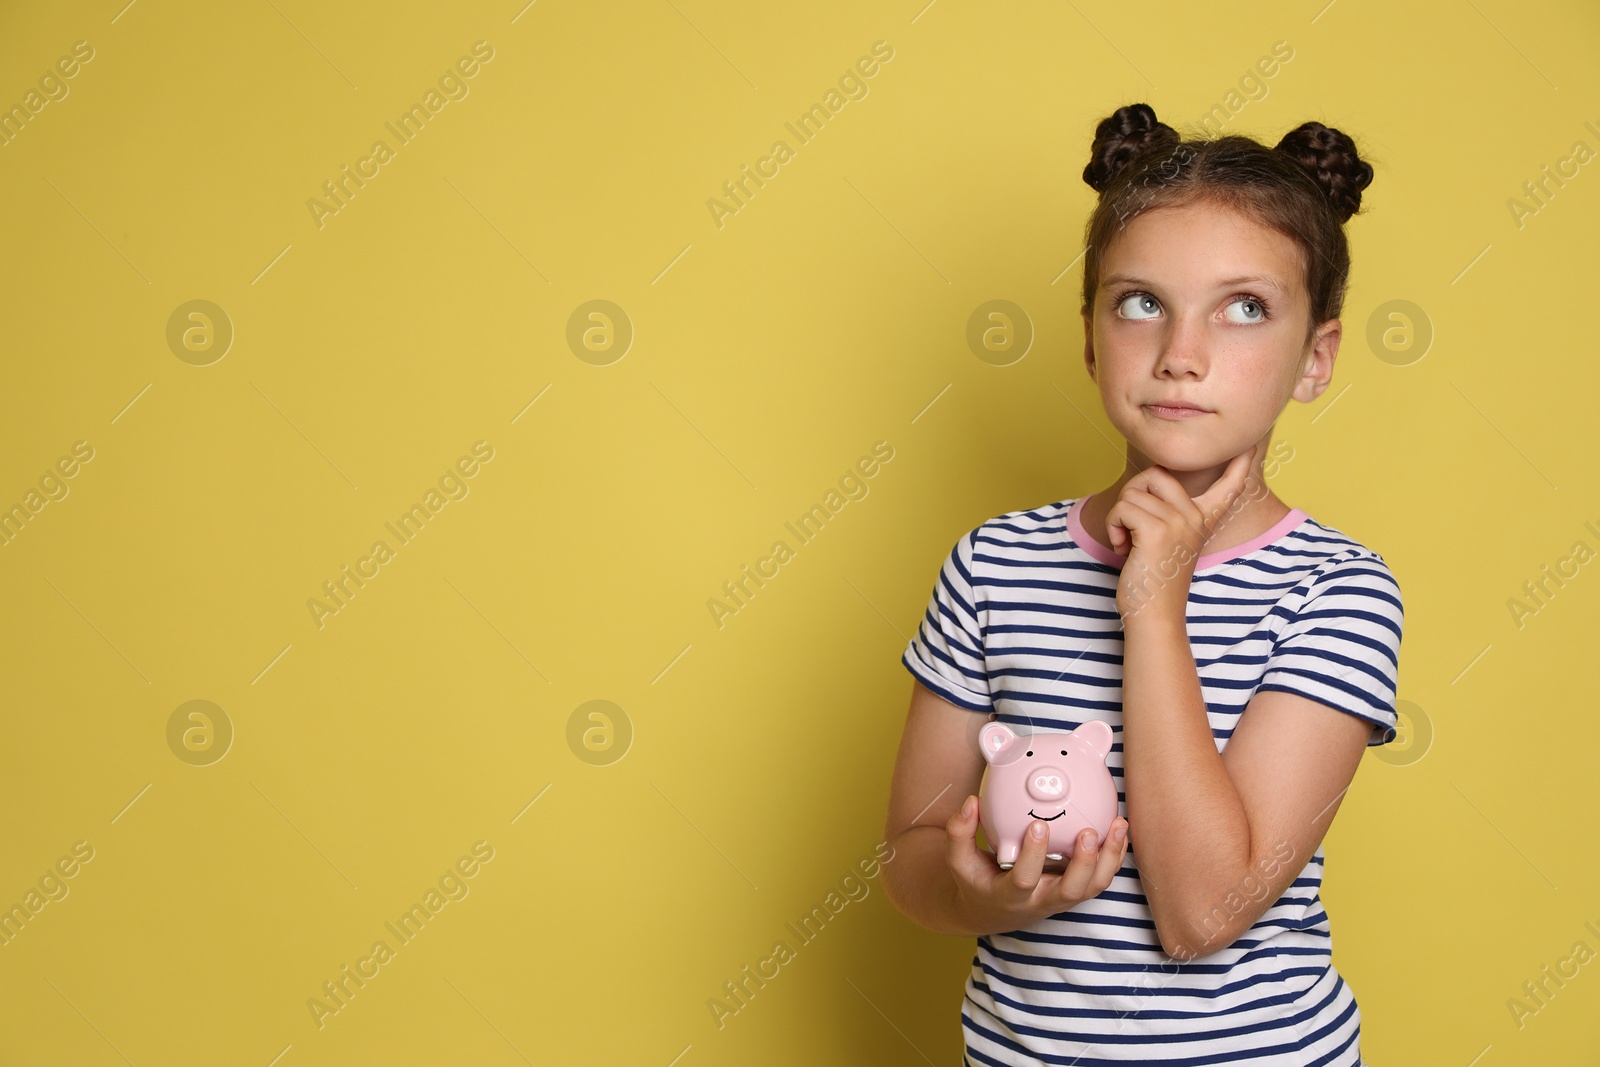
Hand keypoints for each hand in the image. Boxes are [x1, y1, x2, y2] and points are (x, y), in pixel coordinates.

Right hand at [944, 794, 1129, 933]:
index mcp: (1010, 896)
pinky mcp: (1075, 891)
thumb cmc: (976, 881)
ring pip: (1093, 887)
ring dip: (1110, 858)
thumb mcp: (959, 862)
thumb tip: (971, 802)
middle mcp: (1040, 901)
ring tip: (1119, 825)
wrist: (992, 910)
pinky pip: (1100, 878)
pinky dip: (1114, 856)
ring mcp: (1061, 898)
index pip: (1023, 880)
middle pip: (1070, 891)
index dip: (1033, 856)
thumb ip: (959, 833)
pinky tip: (1121, 829)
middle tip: (1088, 832)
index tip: (1037, 825)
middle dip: (1083, 863)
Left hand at [1105, 440, 1265, 623]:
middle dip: (1132, 495)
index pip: (1229, 484)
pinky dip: (1113, 526)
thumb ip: (1167, 514)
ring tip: (1129, 543)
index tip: (1252, 443)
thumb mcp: (1167, 541)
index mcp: (1204, 519)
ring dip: (1118, 518)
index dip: (1240, 462)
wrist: (1154, 616)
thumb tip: (1147, 483)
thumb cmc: (1154, 580)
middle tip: (1132, 526)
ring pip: (1132, 493)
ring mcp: (1179, 521)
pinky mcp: (1158, 529)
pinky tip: (1123, 548)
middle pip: (1156, 474)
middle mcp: (1195, 516)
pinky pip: (1122, 508)